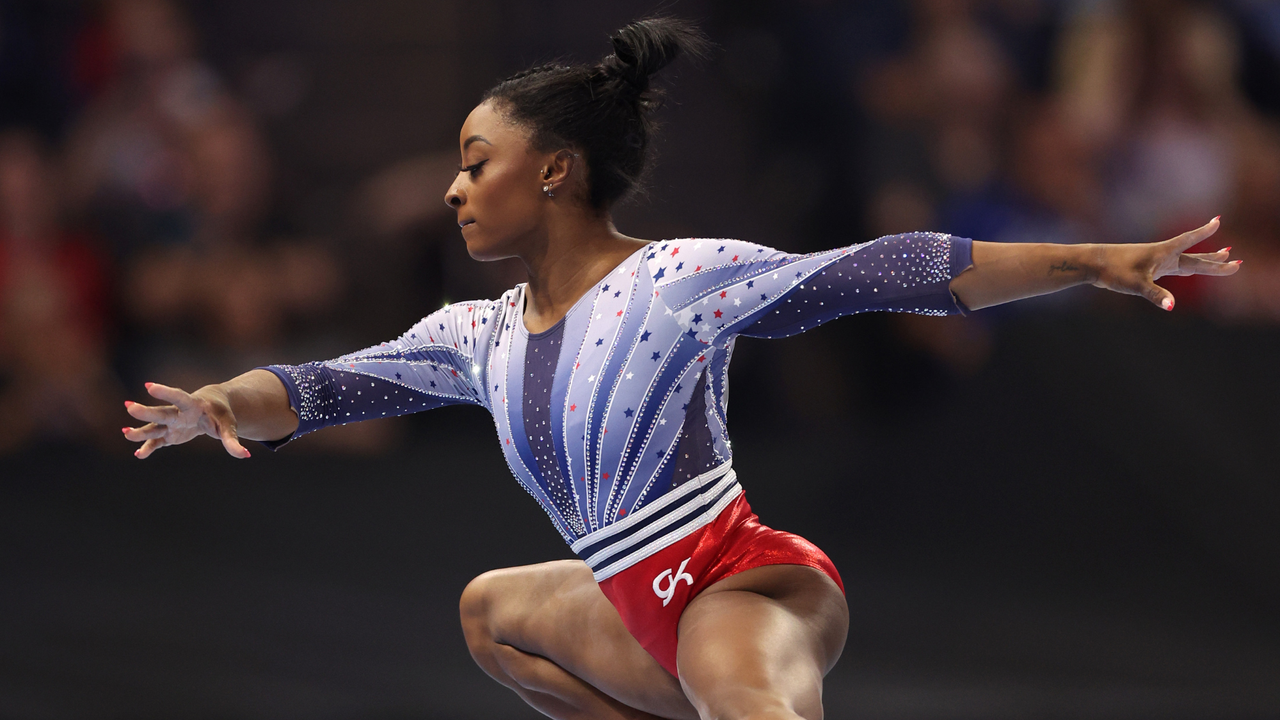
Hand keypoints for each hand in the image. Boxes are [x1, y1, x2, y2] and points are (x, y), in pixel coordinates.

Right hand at [123, 382, 250, 458]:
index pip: (179, 397)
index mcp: (193, 405)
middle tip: (129, 406)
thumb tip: (245, 455)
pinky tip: (139, 454)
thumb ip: (233, 441)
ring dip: (141, 430)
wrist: (211, 408)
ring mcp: (171, 424)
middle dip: (147, 411)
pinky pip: (156, 441)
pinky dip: (148, 447)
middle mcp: (178, 413)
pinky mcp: (168, 434)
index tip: (149, 386)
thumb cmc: (221, 414)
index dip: (165, 392)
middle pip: (162, 412)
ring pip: (154, 427)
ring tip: (125, 432)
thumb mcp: (229, 427)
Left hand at [1092, 217, 1240, 309]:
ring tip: (1225, 254)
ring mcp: (1157, 261)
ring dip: (1206, 259)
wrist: (1092, 264)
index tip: (1218, 220)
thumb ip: (1155, 295)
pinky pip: (1175, 266)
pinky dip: (1188, 266)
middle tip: (1237, 258)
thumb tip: (1172, 307)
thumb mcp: (1136, 284)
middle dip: (1216, 259)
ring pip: (1187, 260)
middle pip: (1195, 256)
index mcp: (1162, 253)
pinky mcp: (1149, 268)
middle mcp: (1162, 255)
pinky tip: (1190, 266)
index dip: (1203, 232)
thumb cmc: (1113, 271)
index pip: (1188, 240)